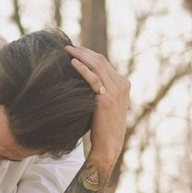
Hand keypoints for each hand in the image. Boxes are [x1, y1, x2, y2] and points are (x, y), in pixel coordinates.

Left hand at [65, 43, 129, 170]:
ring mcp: (115, 92)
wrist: (109, 146)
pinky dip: (82, 68)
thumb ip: (102, 89)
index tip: (75, 49)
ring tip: (67, 50)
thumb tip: (85, 76)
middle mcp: (122, 86)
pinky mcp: (106, 99)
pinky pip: (93, 79)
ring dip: (81, 55)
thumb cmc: (103, 126)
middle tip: (68, 46)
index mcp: (123, 84)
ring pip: (97, 66)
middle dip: (83, 51)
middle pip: (101, 60)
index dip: (88, 54)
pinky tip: (72, 63)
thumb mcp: (106, 104)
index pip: (104, 62)